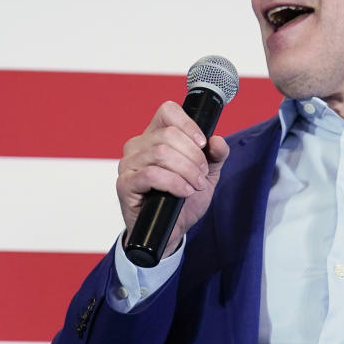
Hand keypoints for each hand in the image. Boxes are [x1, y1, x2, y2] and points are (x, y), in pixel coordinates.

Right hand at [115, 101, 230, 258]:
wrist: (171, 231)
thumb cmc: (183, 200)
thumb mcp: (206, 175)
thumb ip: (215, 156)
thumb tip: (218, 141)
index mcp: (155, 136)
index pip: (167, 111)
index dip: (188, 124)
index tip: (203, 144)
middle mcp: (138, 145)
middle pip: (169, 135)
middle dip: (193, 156)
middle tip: (201, 175)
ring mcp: (129, 164)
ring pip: (161, 153)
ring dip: (186, 171)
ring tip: (194, 185)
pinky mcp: (125, 184)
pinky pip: (151, 175)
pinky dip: (174, 183)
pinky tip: (183, 192)